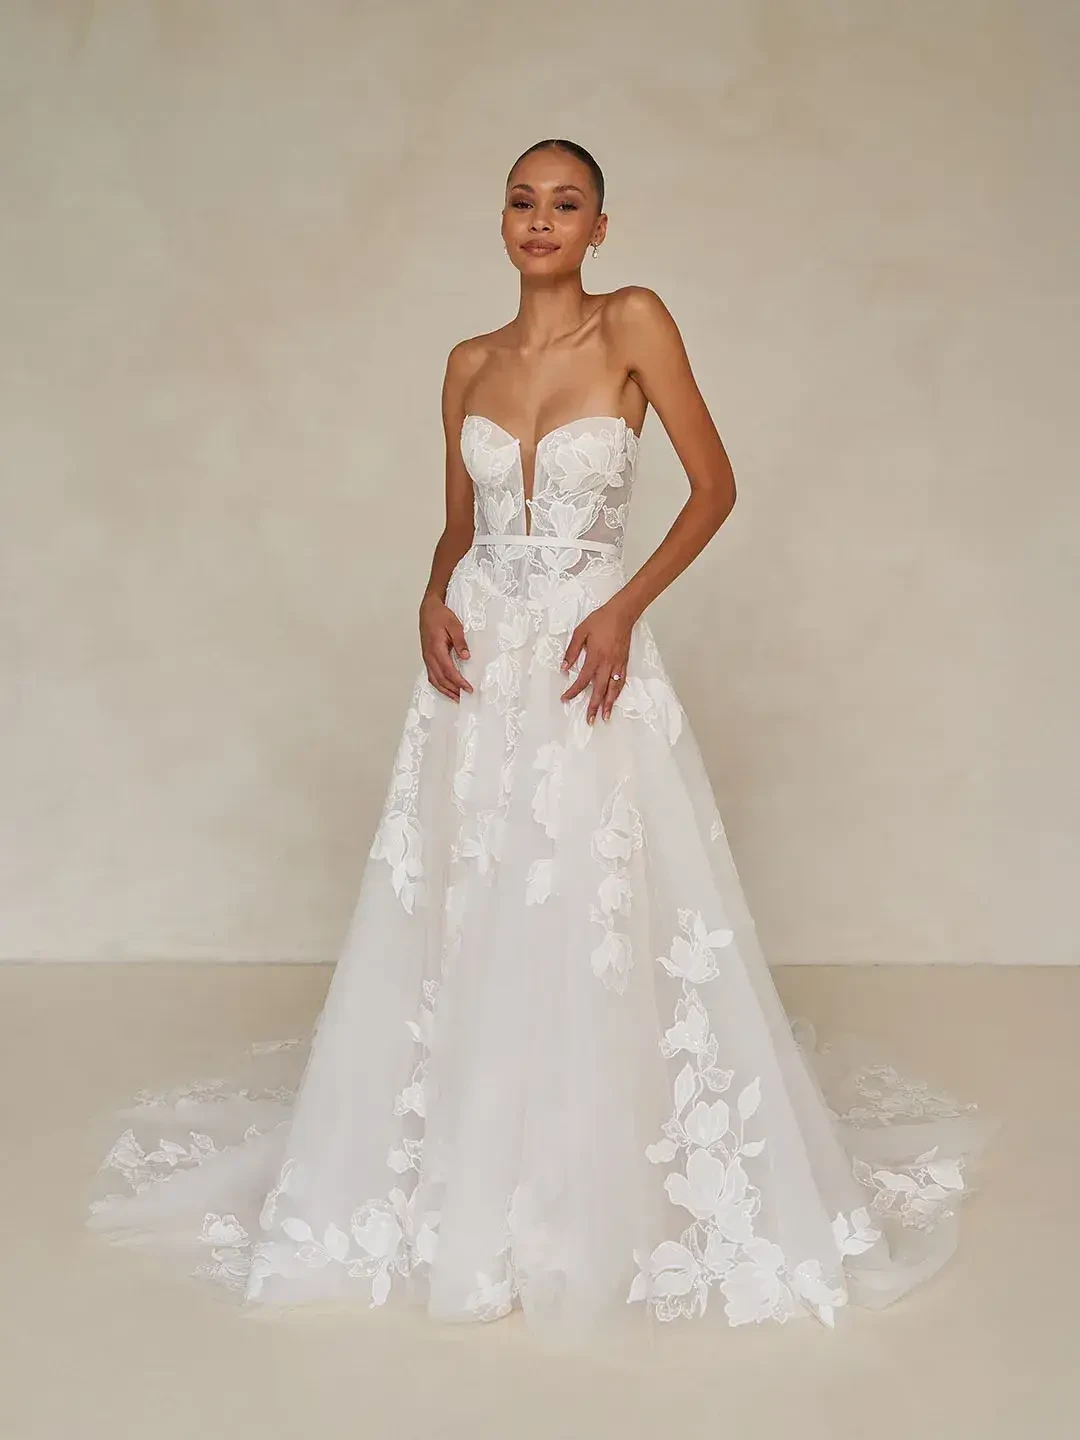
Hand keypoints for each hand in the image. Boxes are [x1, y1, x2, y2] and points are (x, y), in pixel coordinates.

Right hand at [420, 593, 472, 701]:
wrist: (428, 610)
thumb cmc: (441, 616)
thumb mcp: (454, 625)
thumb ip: (460, 641)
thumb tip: (466, 656)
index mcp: (436, 649)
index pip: (448, 671)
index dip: (458, 682)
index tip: (468, 688)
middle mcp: (429, 656)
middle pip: (441, 679)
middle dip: (453, 690)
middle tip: (465, 697)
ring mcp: (427, 658)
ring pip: (434, 680)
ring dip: (445, 690)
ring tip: (456, 698)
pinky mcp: (427, 657)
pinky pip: (431, 675)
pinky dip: (439, 685)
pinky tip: (446, 688)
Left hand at [560, 600, 632, 723]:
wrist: (622, 614)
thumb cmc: (600, 620)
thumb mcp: (580, 632)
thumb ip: (572, 651)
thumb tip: (564, 667)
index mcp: (595, 657)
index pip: (582, 680)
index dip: (573, 691)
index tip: (565, 699)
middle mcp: (607, 664)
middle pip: (599, 690)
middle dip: (594, 707)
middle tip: (590, 721)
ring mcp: (617, 664)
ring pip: (613, 689)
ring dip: (609, 704)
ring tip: (605, 717)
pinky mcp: (624, 662)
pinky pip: (621, 681)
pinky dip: (618, 693)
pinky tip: (615, 699)